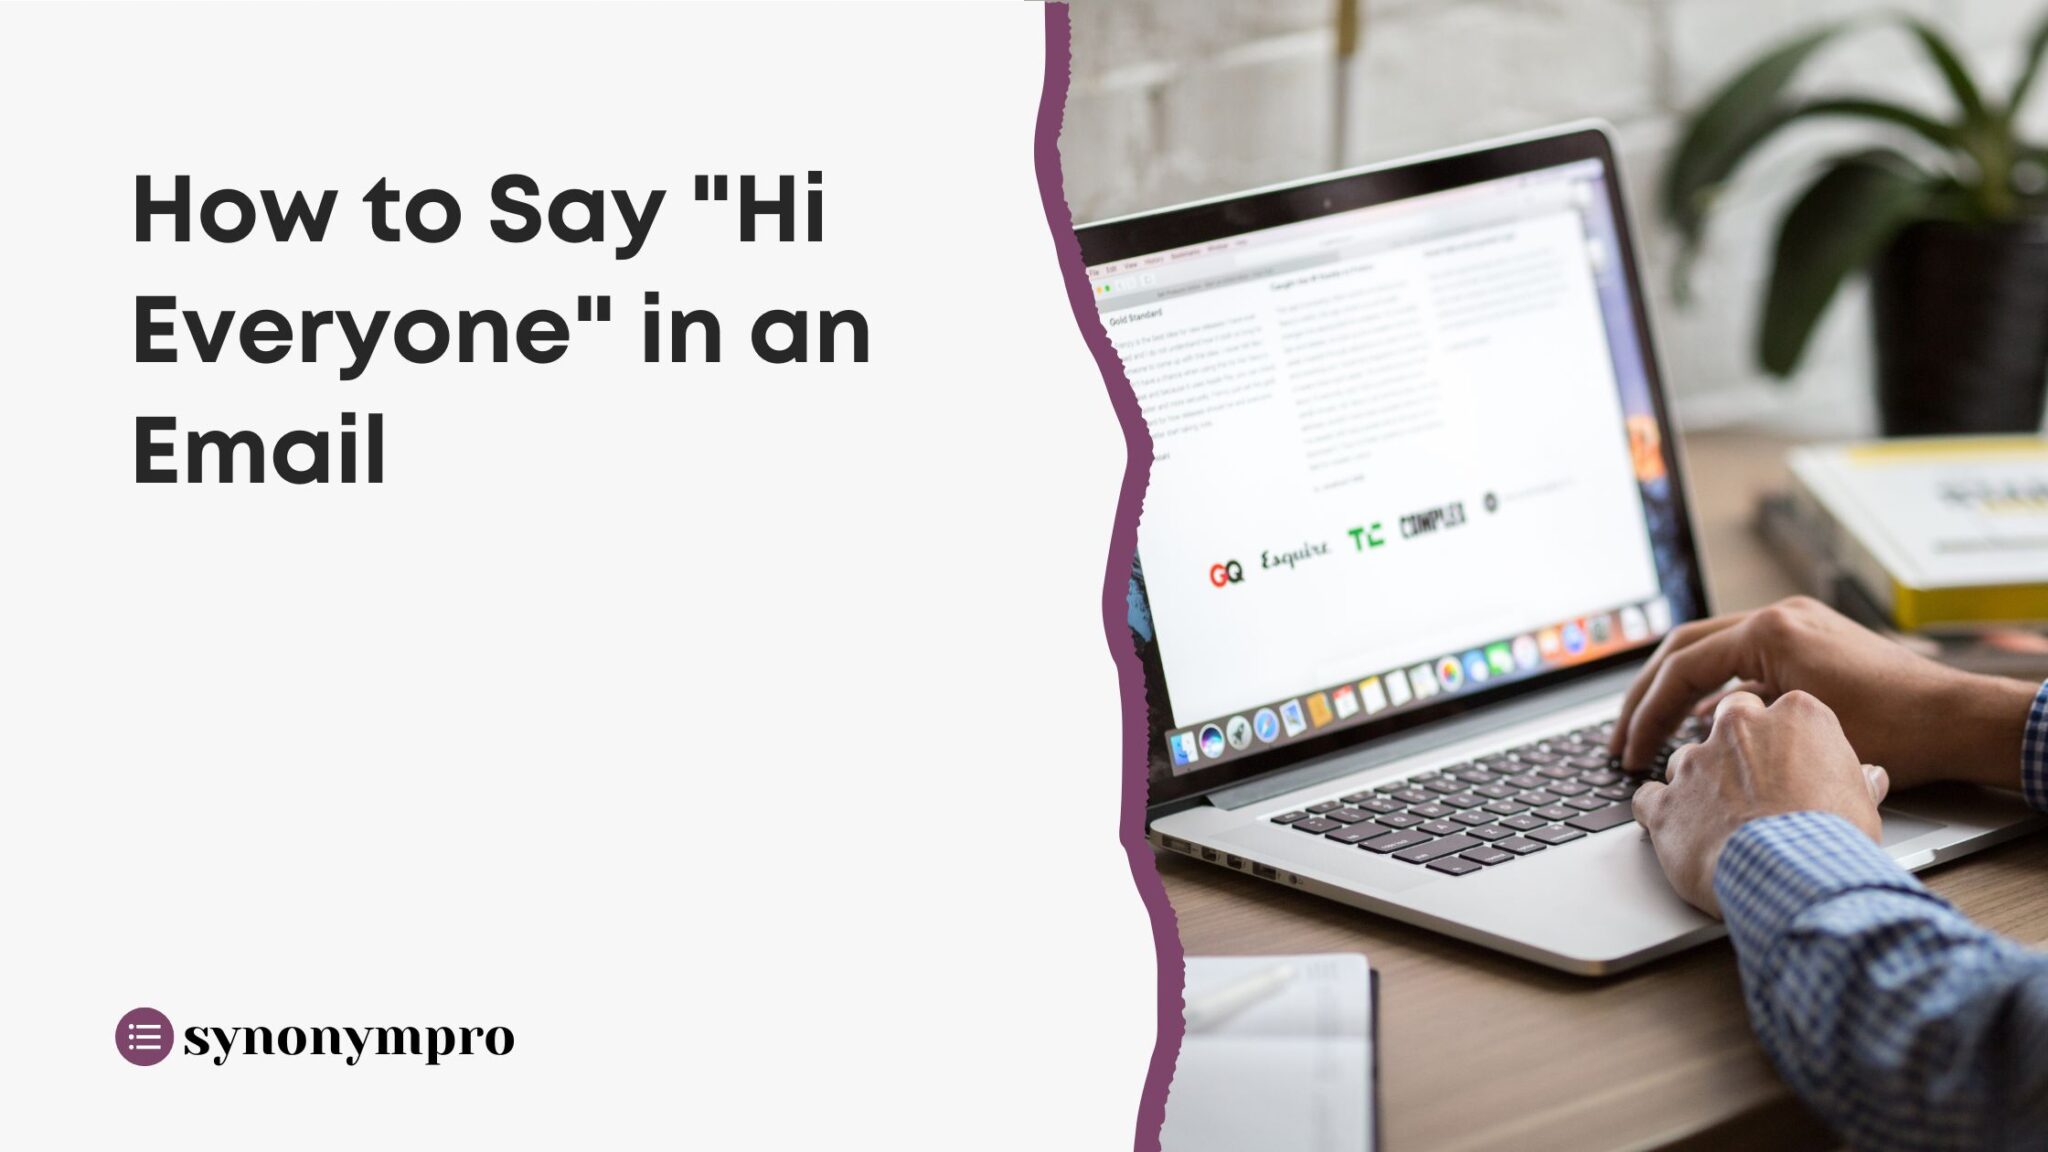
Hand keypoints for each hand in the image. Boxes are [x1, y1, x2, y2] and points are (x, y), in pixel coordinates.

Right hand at [1609, 596, 2034, 792]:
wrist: (1959, 720)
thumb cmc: (1894, 732)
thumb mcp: (1798, 729)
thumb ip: (1735, 721)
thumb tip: (1691, 734)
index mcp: (1771, 630)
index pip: (1681, 667)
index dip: (1646, 714)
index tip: (1628, 751)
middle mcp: (1780, 616)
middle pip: (1683, 649)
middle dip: (1646, 697)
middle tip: (1621, 739)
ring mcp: (1796, 624)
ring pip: (1710, 651)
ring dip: (1677, 692)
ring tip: (1652, 734)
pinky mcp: (1810, 641)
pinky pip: (1743, 661)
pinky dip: (1716, 691)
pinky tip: (1705, 727)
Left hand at [1633, 690, 1887, 916]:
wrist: (1793, 875)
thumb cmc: (1833, 839)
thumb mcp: (1862, 804)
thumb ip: (1855, 780)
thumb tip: (1869, 778)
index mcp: (1795, 716)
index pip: (1780, 711)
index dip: (1783, 742)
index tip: (1789, 764)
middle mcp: (1739, 728)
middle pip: (1728, 722)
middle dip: (1734, 747)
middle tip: (1751, 784)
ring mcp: (1696, 762)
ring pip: (1685, 760)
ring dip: (1698, 784)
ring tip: (1720, 821)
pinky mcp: (1665, 801)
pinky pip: (1648, 798)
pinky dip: (1659, 812)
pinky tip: (1678, 832)